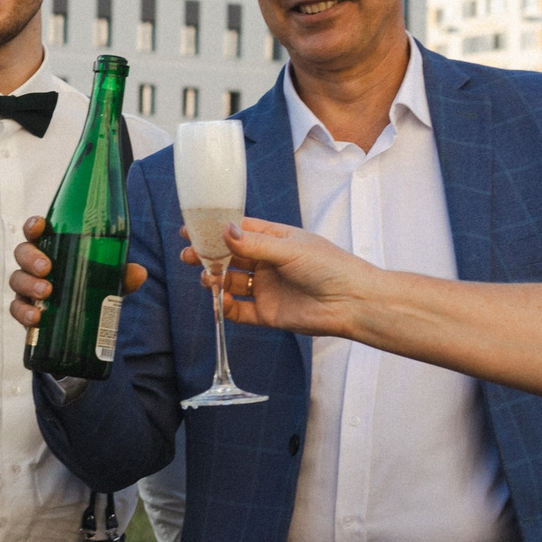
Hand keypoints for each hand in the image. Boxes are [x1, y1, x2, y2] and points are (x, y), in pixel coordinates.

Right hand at [9, 215, 148, 329]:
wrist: (84, 321)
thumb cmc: (91, 287)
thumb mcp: (109, 279)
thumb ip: (121, 274)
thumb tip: (138, 273)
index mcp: (52, 248)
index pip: (37, 231)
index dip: (34, 226)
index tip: (40, 226)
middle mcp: (35, 265)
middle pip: (22, 253)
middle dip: (31, 258)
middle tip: (47, 268)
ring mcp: (27, 287)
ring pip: (17, 280)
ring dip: (28, 284)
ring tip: (47, 293)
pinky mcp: (26, 309)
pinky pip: (17, 309)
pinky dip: (24, 313)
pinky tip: (36, 318)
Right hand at [190, 217, 374, 337]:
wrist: (353, 302)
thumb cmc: (331, 267)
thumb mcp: (289, 249)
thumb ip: (254, 244)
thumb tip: (224, 231)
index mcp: (276, 240)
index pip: (239, 231)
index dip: (215, 229)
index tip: (192, 228)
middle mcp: (268, 263)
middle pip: (230, 257)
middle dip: (208, 255)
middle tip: (188, 254)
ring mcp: (267, 288)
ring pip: (232, 282)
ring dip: (216, 279)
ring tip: (207, 277)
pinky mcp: (268, 313)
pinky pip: (240, 310)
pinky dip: (226, 307)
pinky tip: (219, 301)